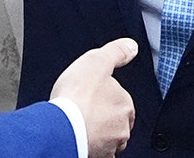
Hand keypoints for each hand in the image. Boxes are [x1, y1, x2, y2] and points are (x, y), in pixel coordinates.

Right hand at [50, 38, 137, 157]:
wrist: (62, 127)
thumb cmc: (77, 97)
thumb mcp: (96, 61)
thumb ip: (116, 52)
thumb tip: (131, 46)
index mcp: (125, 104)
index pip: (120, 98)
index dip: (104, 94)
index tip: (91, 93)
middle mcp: (122, 127)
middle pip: (115, 119)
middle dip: (103, 115)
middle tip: (84, 108)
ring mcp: (110, 144)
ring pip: (108, 137)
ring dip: (97, 131)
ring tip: (79, 123)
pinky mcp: (98, 156)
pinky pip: (97, 151)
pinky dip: (90, 145)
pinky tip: (78, 137)